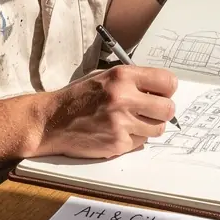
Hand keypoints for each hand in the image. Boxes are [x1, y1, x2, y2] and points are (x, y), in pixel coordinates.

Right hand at [31, 65, 177, 157]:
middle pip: (168, 109)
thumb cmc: (78, 97)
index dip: (167, 89)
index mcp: (122, 76)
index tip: (161, 93)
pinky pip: (141, 143)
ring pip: (157, 128)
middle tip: (151, 111)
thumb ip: (132, 81)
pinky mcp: (117, 143)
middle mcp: (124, 97)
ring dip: (149, 127)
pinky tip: (117, 132)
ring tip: (131, 122)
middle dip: (162, 111)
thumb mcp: (104, 76)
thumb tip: (160, 90)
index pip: (167, 81)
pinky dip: (133, 139)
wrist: (51, 121)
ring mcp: (121, 122)